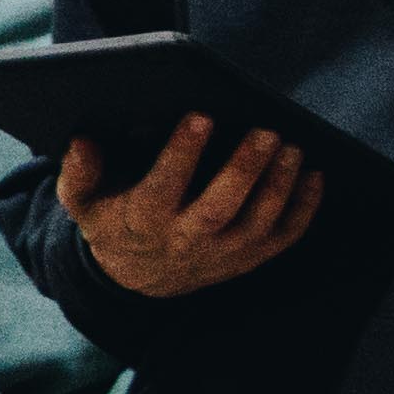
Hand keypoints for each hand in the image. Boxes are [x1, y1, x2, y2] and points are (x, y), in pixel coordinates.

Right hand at [56, 115, 317, 298]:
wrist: (139, 277)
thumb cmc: (114, 222)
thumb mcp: (84, 203)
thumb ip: (78, 174)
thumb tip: (82, 142)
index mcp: (143, 220)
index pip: (163, 187)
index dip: (182, 153)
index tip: (201, 117)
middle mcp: (185, 240)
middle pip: (220, 208)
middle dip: (245, 169)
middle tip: (266, 131)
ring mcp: (223, 253)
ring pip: (258, 221)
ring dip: (279, 185)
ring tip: (292, 147)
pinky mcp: (249, 258)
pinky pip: (283, 237)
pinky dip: (304, 209)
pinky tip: (314, 175)